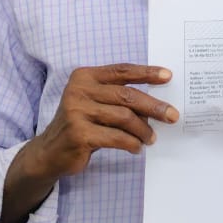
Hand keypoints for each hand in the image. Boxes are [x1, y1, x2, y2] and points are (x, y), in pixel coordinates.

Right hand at [23, 63, 177, 180]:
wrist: (49, 151)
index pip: (121, 70)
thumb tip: (156, 103)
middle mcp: (79, 90)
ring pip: (124, 117)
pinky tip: (136, 147)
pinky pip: (117, 137)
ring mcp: (77, 111)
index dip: (147, 73)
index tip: (168, 76)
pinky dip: (132, 143)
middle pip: (127, 95)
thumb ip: (117, 97)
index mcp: (84, 77)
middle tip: (172, 116)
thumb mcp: (94, 103)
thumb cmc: (80, 124)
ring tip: (150, 138)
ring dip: (143, 130)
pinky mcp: (79, 133)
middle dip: (154, 106)